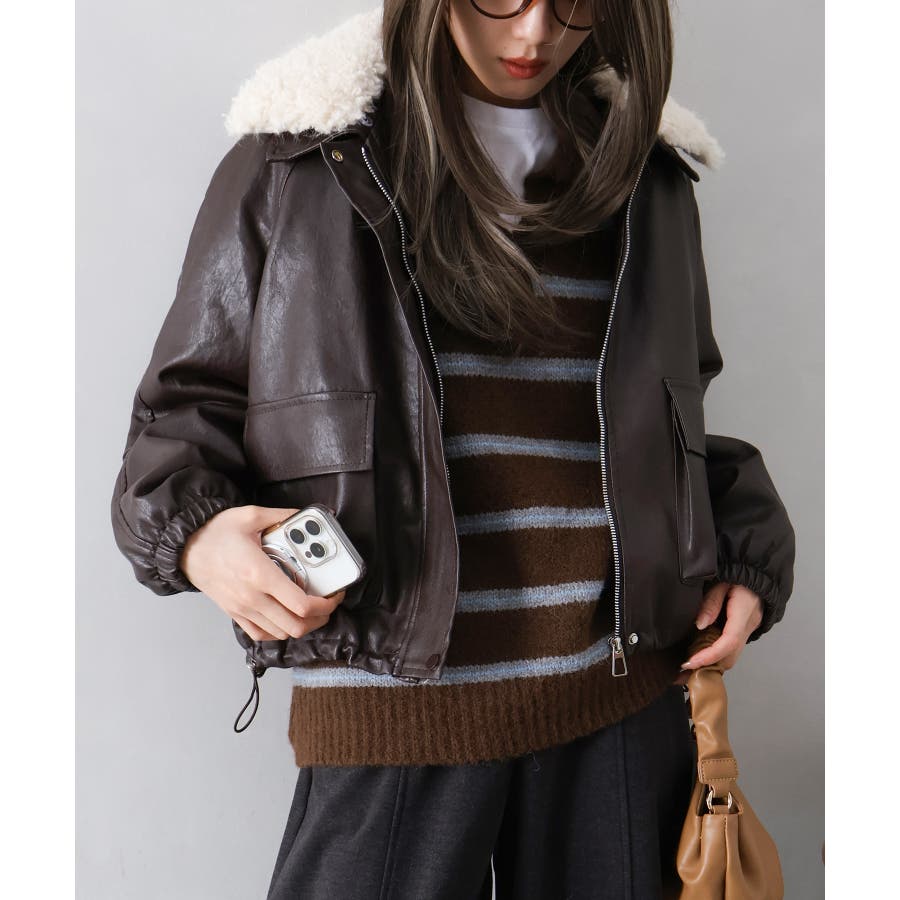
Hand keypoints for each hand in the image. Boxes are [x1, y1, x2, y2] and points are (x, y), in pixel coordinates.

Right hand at [179, 505, 345, 640]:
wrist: (185, 546)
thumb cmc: (215, 532)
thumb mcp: (251, 516)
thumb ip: (282, 516)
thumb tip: (306, 514)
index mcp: (260, 574)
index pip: (300, 604)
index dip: (325, 605)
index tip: (334, 595)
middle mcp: (252, 597)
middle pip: (295, 626)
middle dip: (320, 619)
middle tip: (328, 605)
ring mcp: (242, 609)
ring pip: (281, 633)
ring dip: (302, 626)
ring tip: (312, 611)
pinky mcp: (234, 613)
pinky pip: (261, 634)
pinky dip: (279, 632)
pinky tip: (287, 619)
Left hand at [672, 582, 763, 684]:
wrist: (757, 569)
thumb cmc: (737, 572)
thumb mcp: (720, 582)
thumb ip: (711, 603)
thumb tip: (700, 625)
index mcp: (743, 613)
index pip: (728, 642)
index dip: (709, 656)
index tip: (690, 662)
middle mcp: (749, 625)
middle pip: (731, 655)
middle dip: (709, 666)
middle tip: (685, 670)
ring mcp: (749, 628)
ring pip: (733, 654)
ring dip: (713, 661)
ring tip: (690, 663)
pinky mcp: (746, 628)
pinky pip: (733, 646)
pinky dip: (718, 653)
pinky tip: (702, 651)